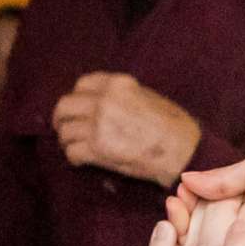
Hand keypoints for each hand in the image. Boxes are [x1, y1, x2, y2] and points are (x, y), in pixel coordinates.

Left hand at [52, 73, 200, 186]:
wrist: (183, 151)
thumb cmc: (173, 126)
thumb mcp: (148, 97)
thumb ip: (123, 96)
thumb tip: (104, 103)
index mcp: (118, 84)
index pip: (82, 84)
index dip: (77, 97)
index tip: (77, 107)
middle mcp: (104, 100)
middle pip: (65, 106)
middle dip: (61, 118)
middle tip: (64, 128)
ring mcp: (98, 124)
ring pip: (65, 131)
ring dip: (68, 141)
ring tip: (76, 147)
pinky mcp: (97, 148)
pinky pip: (72, 152)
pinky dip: (74, 158)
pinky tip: (82, 161)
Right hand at [172, 147, 244, 245]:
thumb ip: (223, 178)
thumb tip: (186, 179)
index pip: (210, 210)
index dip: (191, 202)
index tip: (179, 193)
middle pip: (202, 230)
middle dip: (186, 215)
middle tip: (178, 200)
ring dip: (190, 228)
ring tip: (186, 210)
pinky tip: (193, 232)